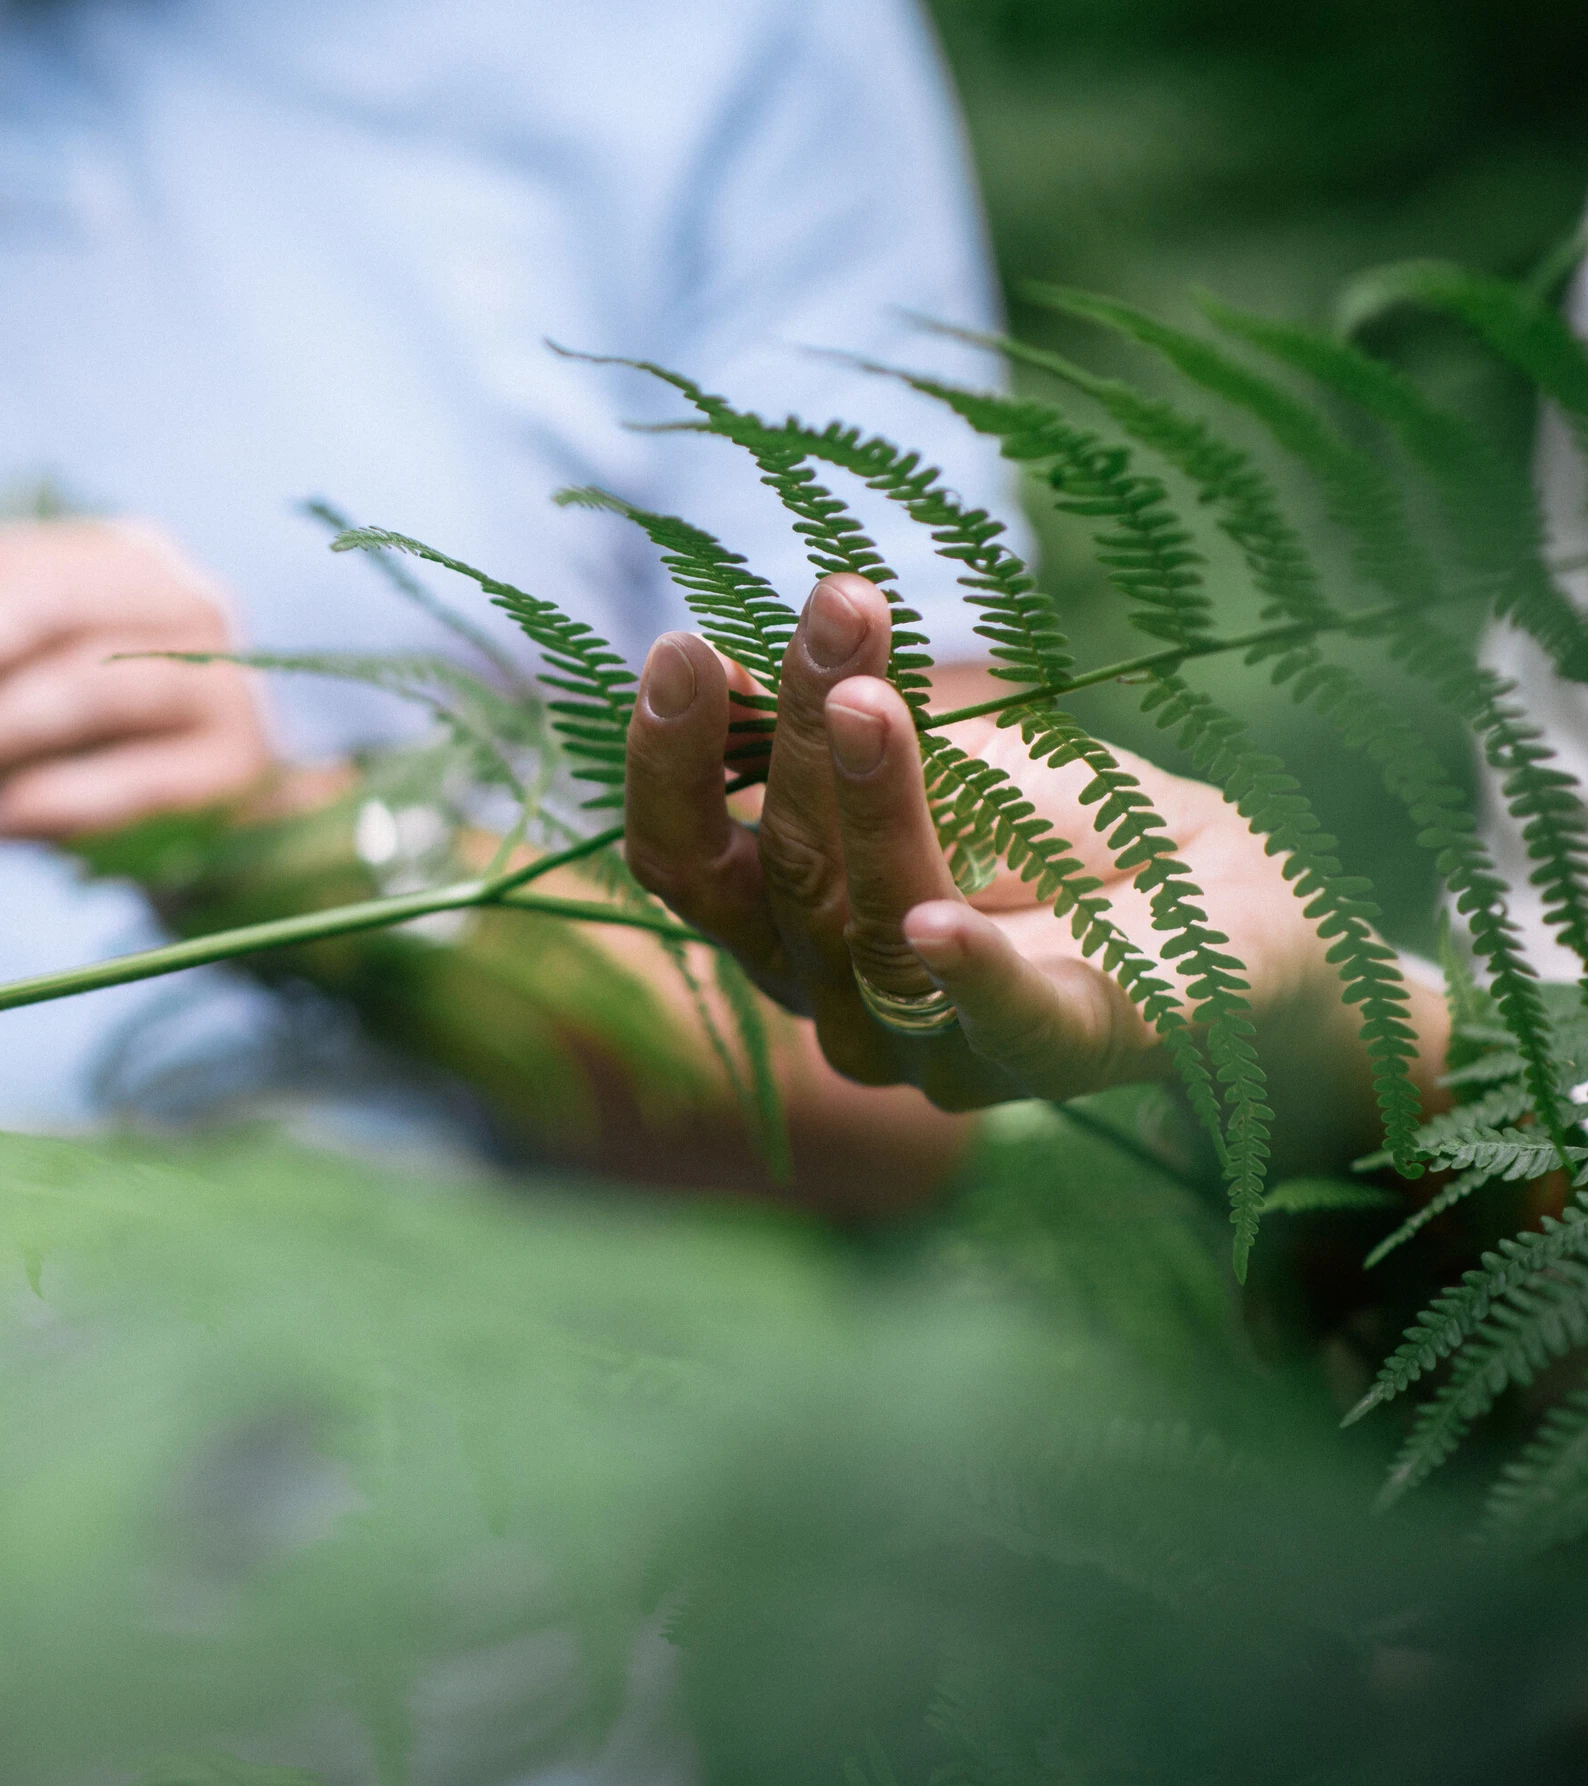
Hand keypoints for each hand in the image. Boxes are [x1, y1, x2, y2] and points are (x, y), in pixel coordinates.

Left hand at [0, 519, 275, 841]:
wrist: (227, 827)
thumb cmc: (92, 750)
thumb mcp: (9, 692)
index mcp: (115, 555)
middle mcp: (179, 598)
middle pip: (42, 605)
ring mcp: (218, 682)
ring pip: (89, 685)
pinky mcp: (234, 771)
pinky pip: (129, 783)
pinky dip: (43, 804)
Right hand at [622, 572, 1383, 1114]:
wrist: (1241, 890)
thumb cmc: (1061, 824)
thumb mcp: (927, 757)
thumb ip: (824, 735)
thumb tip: (708, 662)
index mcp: (790, 935)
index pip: (687, 867)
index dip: (668, 767)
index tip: (681, 651)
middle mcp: (840, 1006)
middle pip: (784, 878)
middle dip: (795, 738)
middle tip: (833, 609)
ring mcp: (942, 1047)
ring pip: (871, 930)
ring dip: (871, 804)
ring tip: (871, 699)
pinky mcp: (1063, 1051)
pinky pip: (1000, 1020)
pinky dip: (965, 973)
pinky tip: (936, 923)